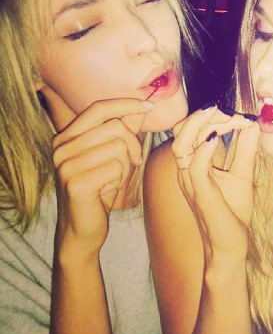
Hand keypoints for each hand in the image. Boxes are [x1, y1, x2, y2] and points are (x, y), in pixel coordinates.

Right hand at [52, 99, 152, 256]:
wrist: (81, 229)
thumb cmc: (99, 189)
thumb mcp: (111, 156)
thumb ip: (124, 130)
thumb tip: (142, 107)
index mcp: (67, 136)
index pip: (99, 108)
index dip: (126, 104)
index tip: (150, 106)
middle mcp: (61, 148)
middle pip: (115, 127)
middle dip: (133, 145)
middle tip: (133, 163)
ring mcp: (66, 166)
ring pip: (118, 147)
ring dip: (126, 165)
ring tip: (115, 179)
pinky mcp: (76, 184)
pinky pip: (116, 168)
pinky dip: (120, 179)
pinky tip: (108, 190)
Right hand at [171, 106, 259, 262]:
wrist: (230, 246)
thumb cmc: (232, 212)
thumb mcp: (242, 173)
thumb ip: (245, 148)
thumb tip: (253, 123)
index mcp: (193, 163)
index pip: (192, 129)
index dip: (214, 117)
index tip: (241, 116)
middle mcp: (186, 169)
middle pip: (182, 131)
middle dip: (205, 115)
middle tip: (230, 111)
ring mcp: (190, 181)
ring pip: (181, 144)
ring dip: (201, 124)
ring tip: (220, 113)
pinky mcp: (200, 194)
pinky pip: (194, 167)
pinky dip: (204, 149)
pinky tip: (218, 138)